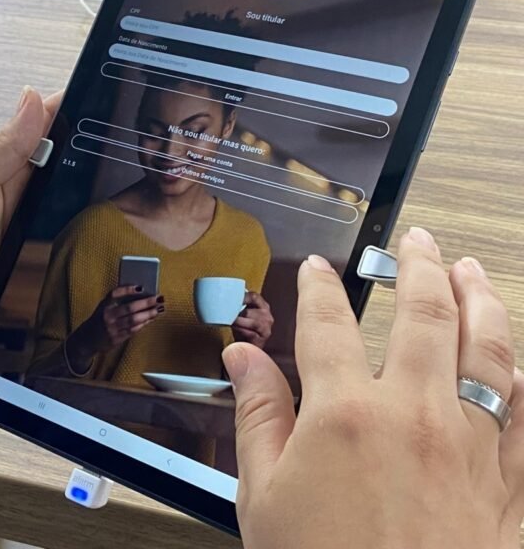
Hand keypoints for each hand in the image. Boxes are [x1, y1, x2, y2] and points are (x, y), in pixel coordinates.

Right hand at [65, 286, 163, 372]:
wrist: (87, 339)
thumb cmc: (100, 320)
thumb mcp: (103, 308)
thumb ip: (117, 302)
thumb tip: (140, 295)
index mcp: (103, 306)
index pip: (115, 294)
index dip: (127, 289)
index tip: (141, 287)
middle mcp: (107, 316)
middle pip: (129, 308)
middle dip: (146, 303)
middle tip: (159, 298)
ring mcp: (112, 328)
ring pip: (134, 320)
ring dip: (148, 314)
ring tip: (159, 309)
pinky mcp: (116, 339)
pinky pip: (133, 330)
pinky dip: (143, 324)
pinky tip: (151, 319)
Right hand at [223, 227, 523, 548]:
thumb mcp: (263, 498)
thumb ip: (257, 416)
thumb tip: (243, 358)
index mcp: (344, 415)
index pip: (328, 325)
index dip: (321, 287)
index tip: (320, 269)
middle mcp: (414, 416)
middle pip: (423, 317)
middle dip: (419, 267)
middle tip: (416, 241)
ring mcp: (472, 449)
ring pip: (489, 352)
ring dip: (482, 301)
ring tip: (473, 270)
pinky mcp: (509, 488)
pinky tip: (520, 360)